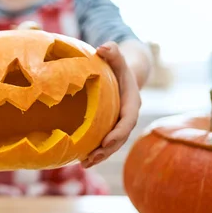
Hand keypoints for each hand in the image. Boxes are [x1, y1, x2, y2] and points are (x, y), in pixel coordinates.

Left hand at [81, 41, 141, 168]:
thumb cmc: (116, 63)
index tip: (105, 142)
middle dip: (106, 150)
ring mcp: (119, 123)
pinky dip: (94, 151)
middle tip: (90, 158)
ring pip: (112, 144)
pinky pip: (104, 142)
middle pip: (120, 138)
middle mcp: (128, 116)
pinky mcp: (110, 127)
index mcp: (132, 102)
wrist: (123, 72)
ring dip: (99, 156)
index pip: (127, 121)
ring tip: (84, 164)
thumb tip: (104, 47)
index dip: (118, 133)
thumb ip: (112, 51)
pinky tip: (79, 159)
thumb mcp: (116, 56)